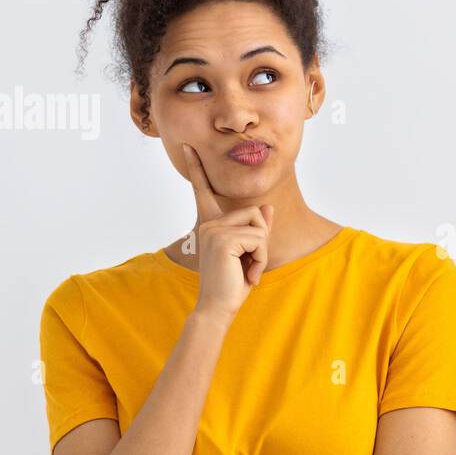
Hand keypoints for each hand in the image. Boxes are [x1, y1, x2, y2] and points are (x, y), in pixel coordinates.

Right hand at [181, 142, 274, 320]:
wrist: (218, 308)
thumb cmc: (233, 284)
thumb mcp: (250, 253)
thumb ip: (257, 229)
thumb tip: (267, 207)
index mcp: (210, 224)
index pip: (204, 192)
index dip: (196, 168)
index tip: (188, 146)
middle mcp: (209, 223)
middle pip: (255, 213)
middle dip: (262, 241)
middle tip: (250, 265)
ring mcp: (214, 230)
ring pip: (259, 226)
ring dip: (262, 252)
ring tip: (248, 270)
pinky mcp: (223, 239)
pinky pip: (259, 239)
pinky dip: (260, 259)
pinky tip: (247, 274)